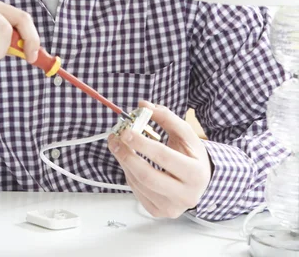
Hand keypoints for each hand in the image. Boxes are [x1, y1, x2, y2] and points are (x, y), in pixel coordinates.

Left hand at [108, 100, 212, 217]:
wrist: (201, 181)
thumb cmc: (192, 156)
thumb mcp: (185, 133)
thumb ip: (166, 117)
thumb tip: (143, 105)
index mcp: (195, 173)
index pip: (164, 157)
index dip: (142, 143)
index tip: (126, 131)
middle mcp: (185, 195)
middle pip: (147, 176)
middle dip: (126, 155)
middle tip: (115, 139)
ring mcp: (171, 207)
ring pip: (138, 184)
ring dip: (124, 162)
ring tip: (119, 145)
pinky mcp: (158, 212)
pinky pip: (136, 191)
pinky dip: (129, 173)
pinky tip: (130, 161)